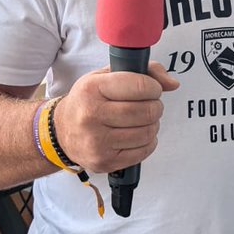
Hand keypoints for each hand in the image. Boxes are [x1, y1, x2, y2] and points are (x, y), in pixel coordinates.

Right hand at [53, 62, 178, 172]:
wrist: (61, 131)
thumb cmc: (87, 101)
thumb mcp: (106, 77)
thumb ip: (142, 72)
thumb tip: (172, 83)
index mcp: (92, 89)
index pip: (140, 86)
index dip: (154, 87)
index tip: (152, 89)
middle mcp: (92, 115)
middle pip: (146, 111)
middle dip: (156, 106)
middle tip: (150, 105)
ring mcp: (97, 141)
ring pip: (147, 132)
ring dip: (153, 125)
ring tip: (142, 120)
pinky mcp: (105, 161)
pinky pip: (143, 151)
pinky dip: (148, 142)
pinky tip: (137, 134)